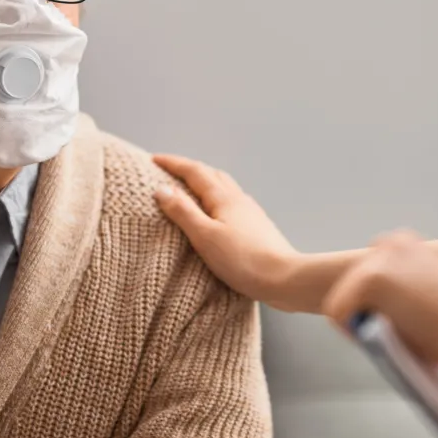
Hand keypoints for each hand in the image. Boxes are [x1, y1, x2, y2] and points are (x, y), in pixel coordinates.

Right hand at [153, 154, 301, 307]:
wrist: (283, 278)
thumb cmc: (242, 259)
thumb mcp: (204, 236)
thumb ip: (182, 212)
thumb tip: (162, 189)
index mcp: (223, 197)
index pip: (194, 171)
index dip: (173, 163)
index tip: (154, 159)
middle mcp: (238, 198)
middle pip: (211, 174)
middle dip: (188, 169)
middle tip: (169, 169)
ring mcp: (250, 211)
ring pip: (224, 187)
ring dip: (204, 181)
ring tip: (189, 187)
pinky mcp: (257, 226)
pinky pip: (231, 201)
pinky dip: (216, 197)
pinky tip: (217, 210)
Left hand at [323, 231, 437, 365]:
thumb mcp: (430, 299)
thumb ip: (404, 298)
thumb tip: (378, 319)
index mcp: (408, 245)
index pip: (370, 272)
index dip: (375, 304)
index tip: (394, 323)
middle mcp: (391, 244)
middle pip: (351, 285)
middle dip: (362, 312)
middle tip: (388, 336)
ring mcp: (378, 259)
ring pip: (343, 300)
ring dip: (358, 322)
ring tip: (388, 340)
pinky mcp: (370, 278)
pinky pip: (338, 311)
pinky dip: (352, 331)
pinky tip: (381, 339)